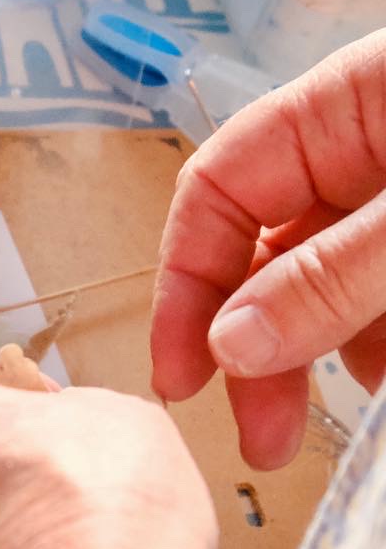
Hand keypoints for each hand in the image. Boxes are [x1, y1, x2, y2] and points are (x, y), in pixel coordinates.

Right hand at [152, 30, 385, 469]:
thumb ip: (332, 277)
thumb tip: (229, 348)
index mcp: (343, 106)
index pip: (218, 194)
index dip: (186, 286)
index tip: (182, 378)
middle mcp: (368, 152)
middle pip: (270, 259)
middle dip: (262, 352)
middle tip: (266, 441)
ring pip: (336, 293)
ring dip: (333, 361)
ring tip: (361, 410)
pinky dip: (385, 348)